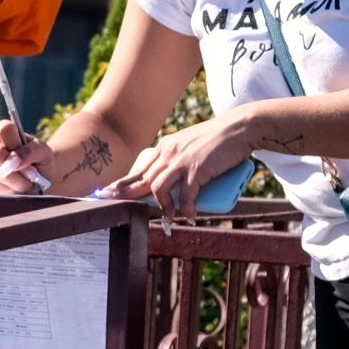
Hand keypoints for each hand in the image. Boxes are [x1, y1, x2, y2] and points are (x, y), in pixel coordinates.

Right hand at [0, 119, 57, 194]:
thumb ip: (33, 151)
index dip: (17, 145)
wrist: (39, 178)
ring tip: (27, 181)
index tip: (27, 156)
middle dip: (19, 170)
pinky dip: (14, 192)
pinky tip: (19, 188)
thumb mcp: (44, 151)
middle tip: (32, 174)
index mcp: (2, 130)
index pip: (4, 132)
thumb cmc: (40, 160)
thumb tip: (15, 161)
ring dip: (20, 183)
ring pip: (0, 176)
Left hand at [104, 110, 257, 216]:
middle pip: (142, 179)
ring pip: (159, 189)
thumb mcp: (190, 145)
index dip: (123, 182)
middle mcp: (168, 153)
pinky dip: (186, 209)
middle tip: (115, 206)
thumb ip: (179, 157)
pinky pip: (186, 195)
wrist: (240, 128)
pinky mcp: (197, 169)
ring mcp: (182, 161)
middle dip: (127, 195)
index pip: (139, 168)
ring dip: (162, 208)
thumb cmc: (218, 139)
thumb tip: (173, 179)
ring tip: (167, 220)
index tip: (108, 192)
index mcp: (165, 147)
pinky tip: (189, 217)